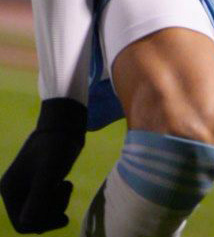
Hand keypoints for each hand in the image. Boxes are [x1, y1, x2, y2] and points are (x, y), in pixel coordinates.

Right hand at [1, 98, 85, 233]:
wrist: (66, 124)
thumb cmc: (57, 146)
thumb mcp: (49, 173)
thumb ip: (38, 197)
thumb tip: (26, 223)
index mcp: (10, 190)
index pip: (22, 224)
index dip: (43, 225)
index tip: (64, 218)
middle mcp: (15, 191)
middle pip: (32, 220)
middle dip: (52, 213)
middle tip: (66, 193)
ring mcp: (27, 187)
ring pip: (42, 211)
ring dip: (58, 204)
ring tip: (67, 185)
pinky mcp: (40, 182)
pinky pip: (48, 202)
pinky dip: (59, 198)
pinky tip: (65, 184)